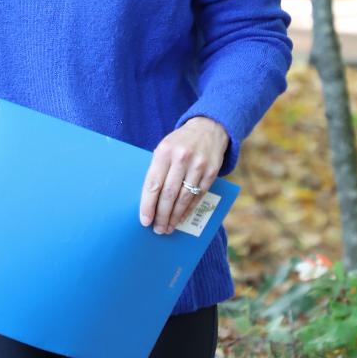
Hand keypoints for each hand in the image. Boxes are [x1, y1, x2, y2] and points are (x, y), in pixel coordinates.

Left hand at [140, 116, 228, 233]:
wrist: (208, 128)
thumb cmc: (179, 143)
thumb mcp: (164, 148)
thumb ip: (157, 170)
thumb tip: (148, 200)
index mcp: (164, 151)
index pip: (153, 183)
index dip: (148, 204)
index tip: (144, 220)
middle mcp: (181, 158)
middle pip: (169, 193)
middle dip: (161, 215)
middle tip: (157, 229)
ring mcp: (198, 165)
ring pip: (184, 197)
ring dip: (175, 216)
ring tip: (167, 227)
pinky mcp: (212, 171)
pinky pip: (198, 196)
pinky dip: (188, 209)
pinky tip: (181, 218)